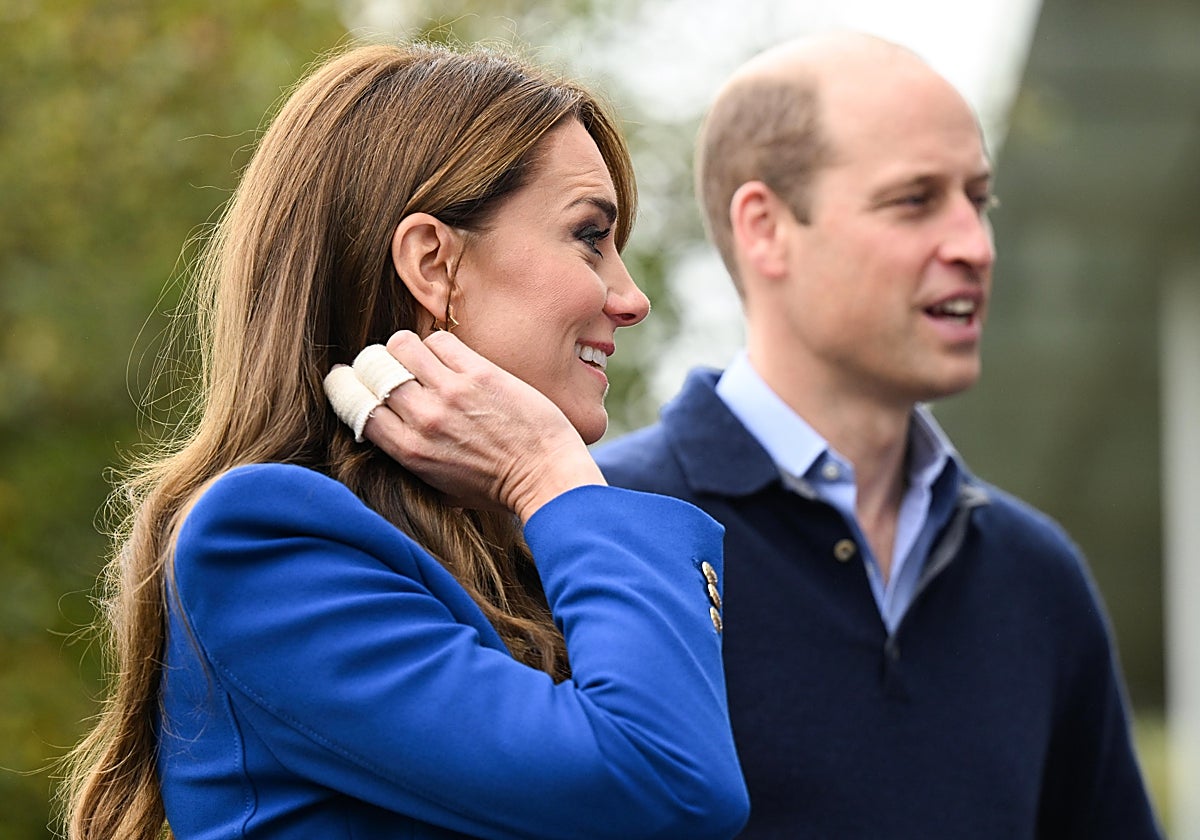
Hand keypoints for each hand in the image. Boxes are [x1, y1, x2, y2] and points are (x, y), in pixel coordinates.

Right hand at [332, 330, 605, 521]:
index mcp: (409, 450)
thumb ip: (409, 457)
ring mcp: (451, 393)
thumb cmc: (496, 488)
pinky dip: (439, 345)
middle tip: (388, 365)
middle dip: (374, 363)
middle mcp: (423, 419)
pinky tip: (452, 358)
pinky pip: (439, 340)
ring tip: (421, 359)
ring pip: (400, 345)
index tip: (348, 378)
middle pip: (372, 368)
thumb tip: (385, 430)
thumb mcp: (439, 486)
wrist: (546, 477)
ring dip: (405, 348)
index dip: (347, 386)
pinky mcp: (479, 374)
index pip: (356, 404)